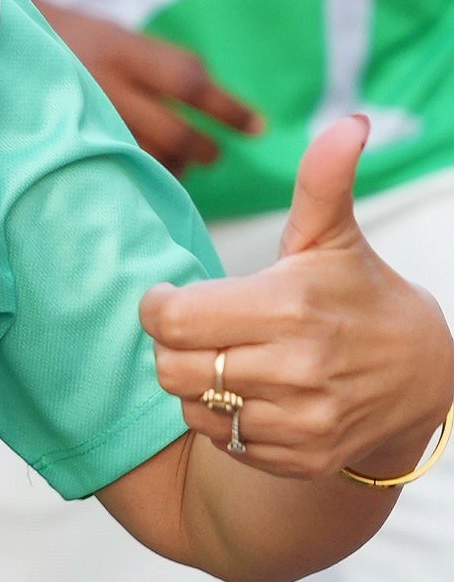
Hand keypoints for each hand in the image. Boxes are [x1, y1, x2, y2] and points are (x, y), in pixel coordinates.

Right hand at [32, 0, 262, 171]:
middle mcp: (106, 85)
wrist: (2, 40)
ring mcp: (85, 118)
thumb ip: (161, 66)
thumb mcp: (120, 36)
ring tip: (180, 163)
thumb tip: (212, 100)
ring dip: (174, 167)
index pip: (191, 84)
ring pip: (148, 160)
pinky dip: (141, 172)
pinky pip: (118, 169)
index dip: (229, 109)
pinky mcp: (68, 141)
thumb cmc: (75, 39)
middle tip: (214, 154)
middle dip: (204, 150)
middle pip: (175, 134)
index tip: (258, 127)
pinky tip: (145, 170)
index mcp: (124, 50)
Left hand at [140, 119, 453, 483]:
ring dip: (197, 382)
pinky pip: (223, 441)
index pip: (172, 321)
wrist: (422, 374)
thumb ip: (323, 181)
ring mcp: (302, 420)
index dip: (158, 306)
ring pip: (193, 406)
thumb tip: (350, 123)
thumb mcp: (333, 237)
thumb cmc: (357, 294)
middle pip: (171, 368)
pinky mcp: (302, 458)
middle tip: (199, 329)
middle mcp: (296, 369)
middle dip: (173, 345)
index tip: (172, 296)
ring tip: (228, 358)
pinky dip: (224, 418)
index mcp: (290, 307)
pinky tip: (252, 392)